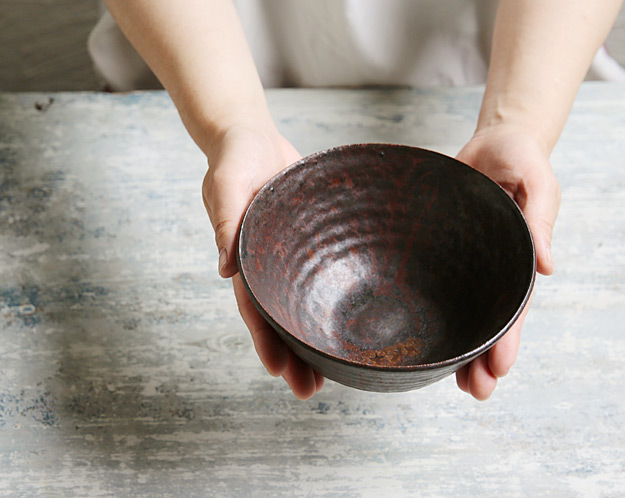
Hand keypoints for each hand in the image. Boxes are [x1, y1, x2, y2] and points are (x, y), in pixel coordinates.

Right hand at [202, 124, 324, 398]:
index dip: (266, 341)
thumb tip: (223, 269)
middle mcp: (269, 264)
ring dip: (314, 338)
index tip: (279, 371)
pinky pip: (322, 277)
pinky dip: (329, 302)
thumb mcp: (227, 184)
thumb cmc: (234, 158)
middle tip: (310, 391)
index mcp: (245, 258)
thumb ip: (225, 221)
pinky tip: (346, 322)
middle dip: (293, 356)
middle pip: (282, 318)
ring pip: (303, 305)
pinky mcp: (312, 242)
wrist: (253, 137)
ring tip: (332, 375)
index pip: (256, 309)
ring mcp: (291, 256)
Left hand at [454, 124, 560, 399]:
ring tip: (450, 382)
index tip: (500, 369)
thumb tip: (548, 267)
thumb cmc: (521, 156)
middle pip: (485, 320)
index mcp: (518, 257)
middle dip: (482, 357)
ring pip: (458, 313)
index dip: (508, 338)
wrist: (493, 141)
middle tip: (475, 391)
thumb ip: (541, 217)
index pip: (514, 306)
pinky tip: (417, 336)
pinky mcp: (438, 251)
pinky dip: (427, 312)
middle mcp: (490, 268)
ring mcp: (463, 263)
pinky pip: (431, 285)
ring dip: (457, 347)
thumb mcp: (537, 179)